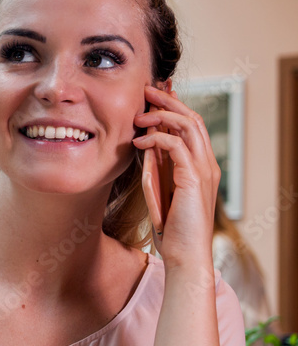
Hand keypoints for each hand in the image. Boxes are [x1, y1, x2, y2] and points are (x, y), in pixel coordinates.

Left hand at [133, 84, 219, 266]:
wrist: (185, 256)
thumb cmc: (173, 230)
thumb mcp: (160, 194)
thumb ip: (156, 171)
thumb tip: (145, 149)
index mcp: (200, 166)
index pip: (191, 127)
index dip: (173, 108)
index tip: (153, 97)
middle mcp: (206, 164)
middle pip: (192, 118)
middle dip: (169, 100)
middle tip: (147, 90)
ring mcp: (203, 170)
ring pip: (189, 126)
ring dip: (163, 114)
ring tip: (139, 113)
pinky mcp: (194, 179)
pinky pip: (177, 146)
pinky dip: (157, 139)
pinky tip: (139, 142)